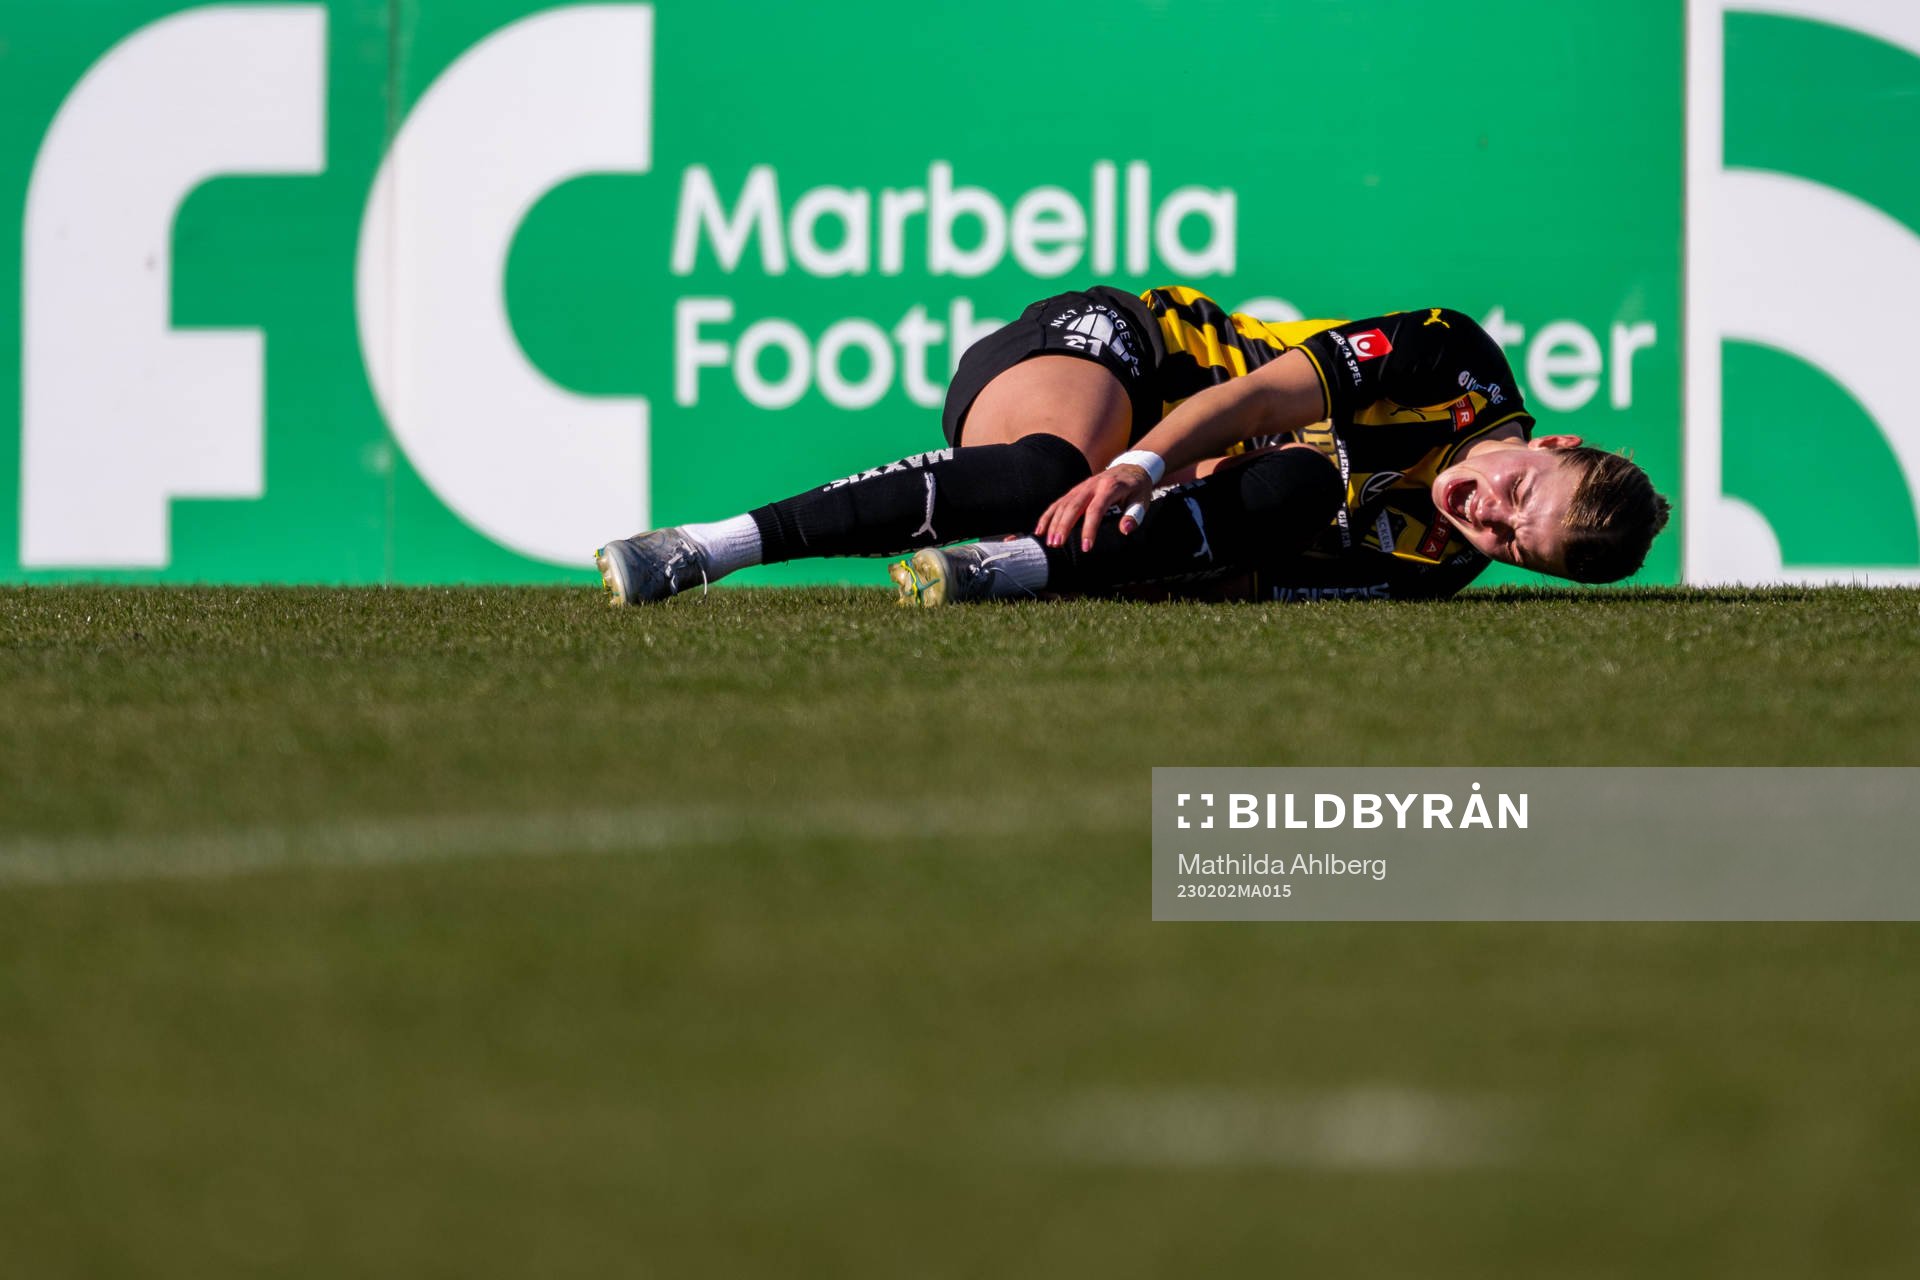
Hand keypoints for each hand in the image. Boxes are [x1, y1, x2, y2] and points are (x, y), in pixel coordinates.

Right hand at [1036, 464, 1153, 551]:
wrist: (1130, 468)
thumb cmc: (1137, 489)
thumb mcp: (1142, 500)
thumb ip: (1135, 515)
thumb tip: (1125, 529)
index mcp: (1110, 487)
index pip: (1096, 509)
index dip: (1089, 529)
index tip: (1086, 547)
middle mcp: (1091, 485)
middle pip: (1073, 506)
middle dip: (1063, 526)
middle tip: (1057, 545)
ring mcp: (1080, 487)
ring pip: (1063, 504)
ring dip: (1053, 523)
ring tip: (1049, 542)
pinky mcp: (1074, 491)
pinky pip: (1058, 503)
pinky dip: (1047, 516)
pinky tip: (1039, 530)